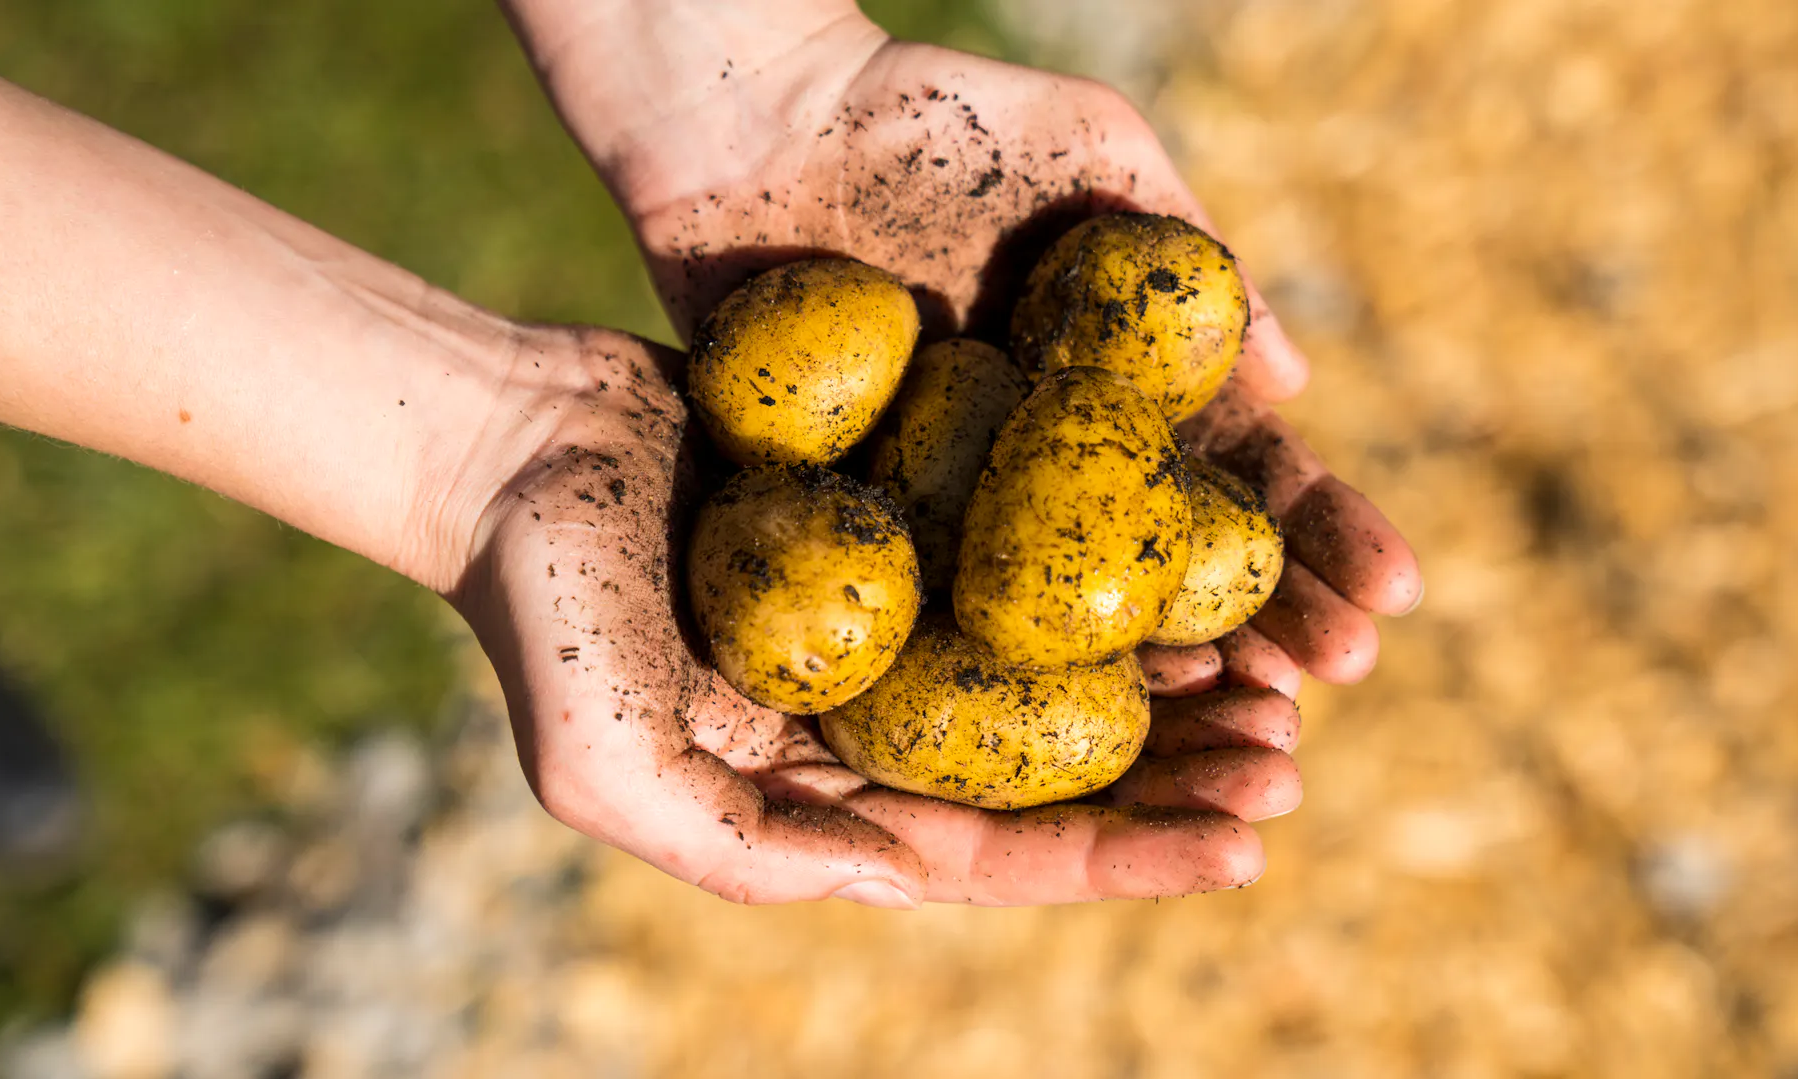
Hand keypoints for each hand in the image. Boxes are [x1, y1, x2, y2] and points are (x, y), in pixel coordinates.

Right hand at [452, 326, 1299, 905]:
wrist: (508, 441)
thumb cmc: (539, 608)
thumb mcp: (611, 766)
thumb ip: (750, 849)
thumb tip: (908, 878)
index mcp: (826, 797)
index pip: (998, 855)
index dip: (1124, 858)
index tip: (1245, 847)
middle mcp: (877, 715)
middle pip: (1056, 770)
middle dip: (1178, 778)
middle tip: (1289, 760)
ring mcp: (899, 611)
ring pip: (1064, 665)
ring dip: (1171, 679)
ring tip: (1279, 676)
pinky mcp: (907, 513)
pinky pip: (1030, 545)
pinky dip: (1111, 563)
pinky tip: (1195, 558)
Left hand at [507, 3, 1421, 690]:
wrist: (751, 124)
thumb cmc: (929, 115)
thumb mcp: (1087, 146)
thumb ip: (1186, 240)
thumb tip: (1297, 384)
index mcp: (1121, 388)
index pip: (1239, 477)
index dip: (1317, 537)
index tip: (1392, 595)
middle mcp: (1050, 464)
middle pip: (1172, 565)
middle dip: (1266, 630)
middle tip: (1334, 684)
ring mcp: (958, 502)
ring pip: (1069, 613)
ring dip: (1161, 676)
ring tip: (1240, 731)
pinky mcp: (861, 521)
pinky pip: (937, 611)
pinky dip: (1000, 673)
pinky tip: (1067, 721)